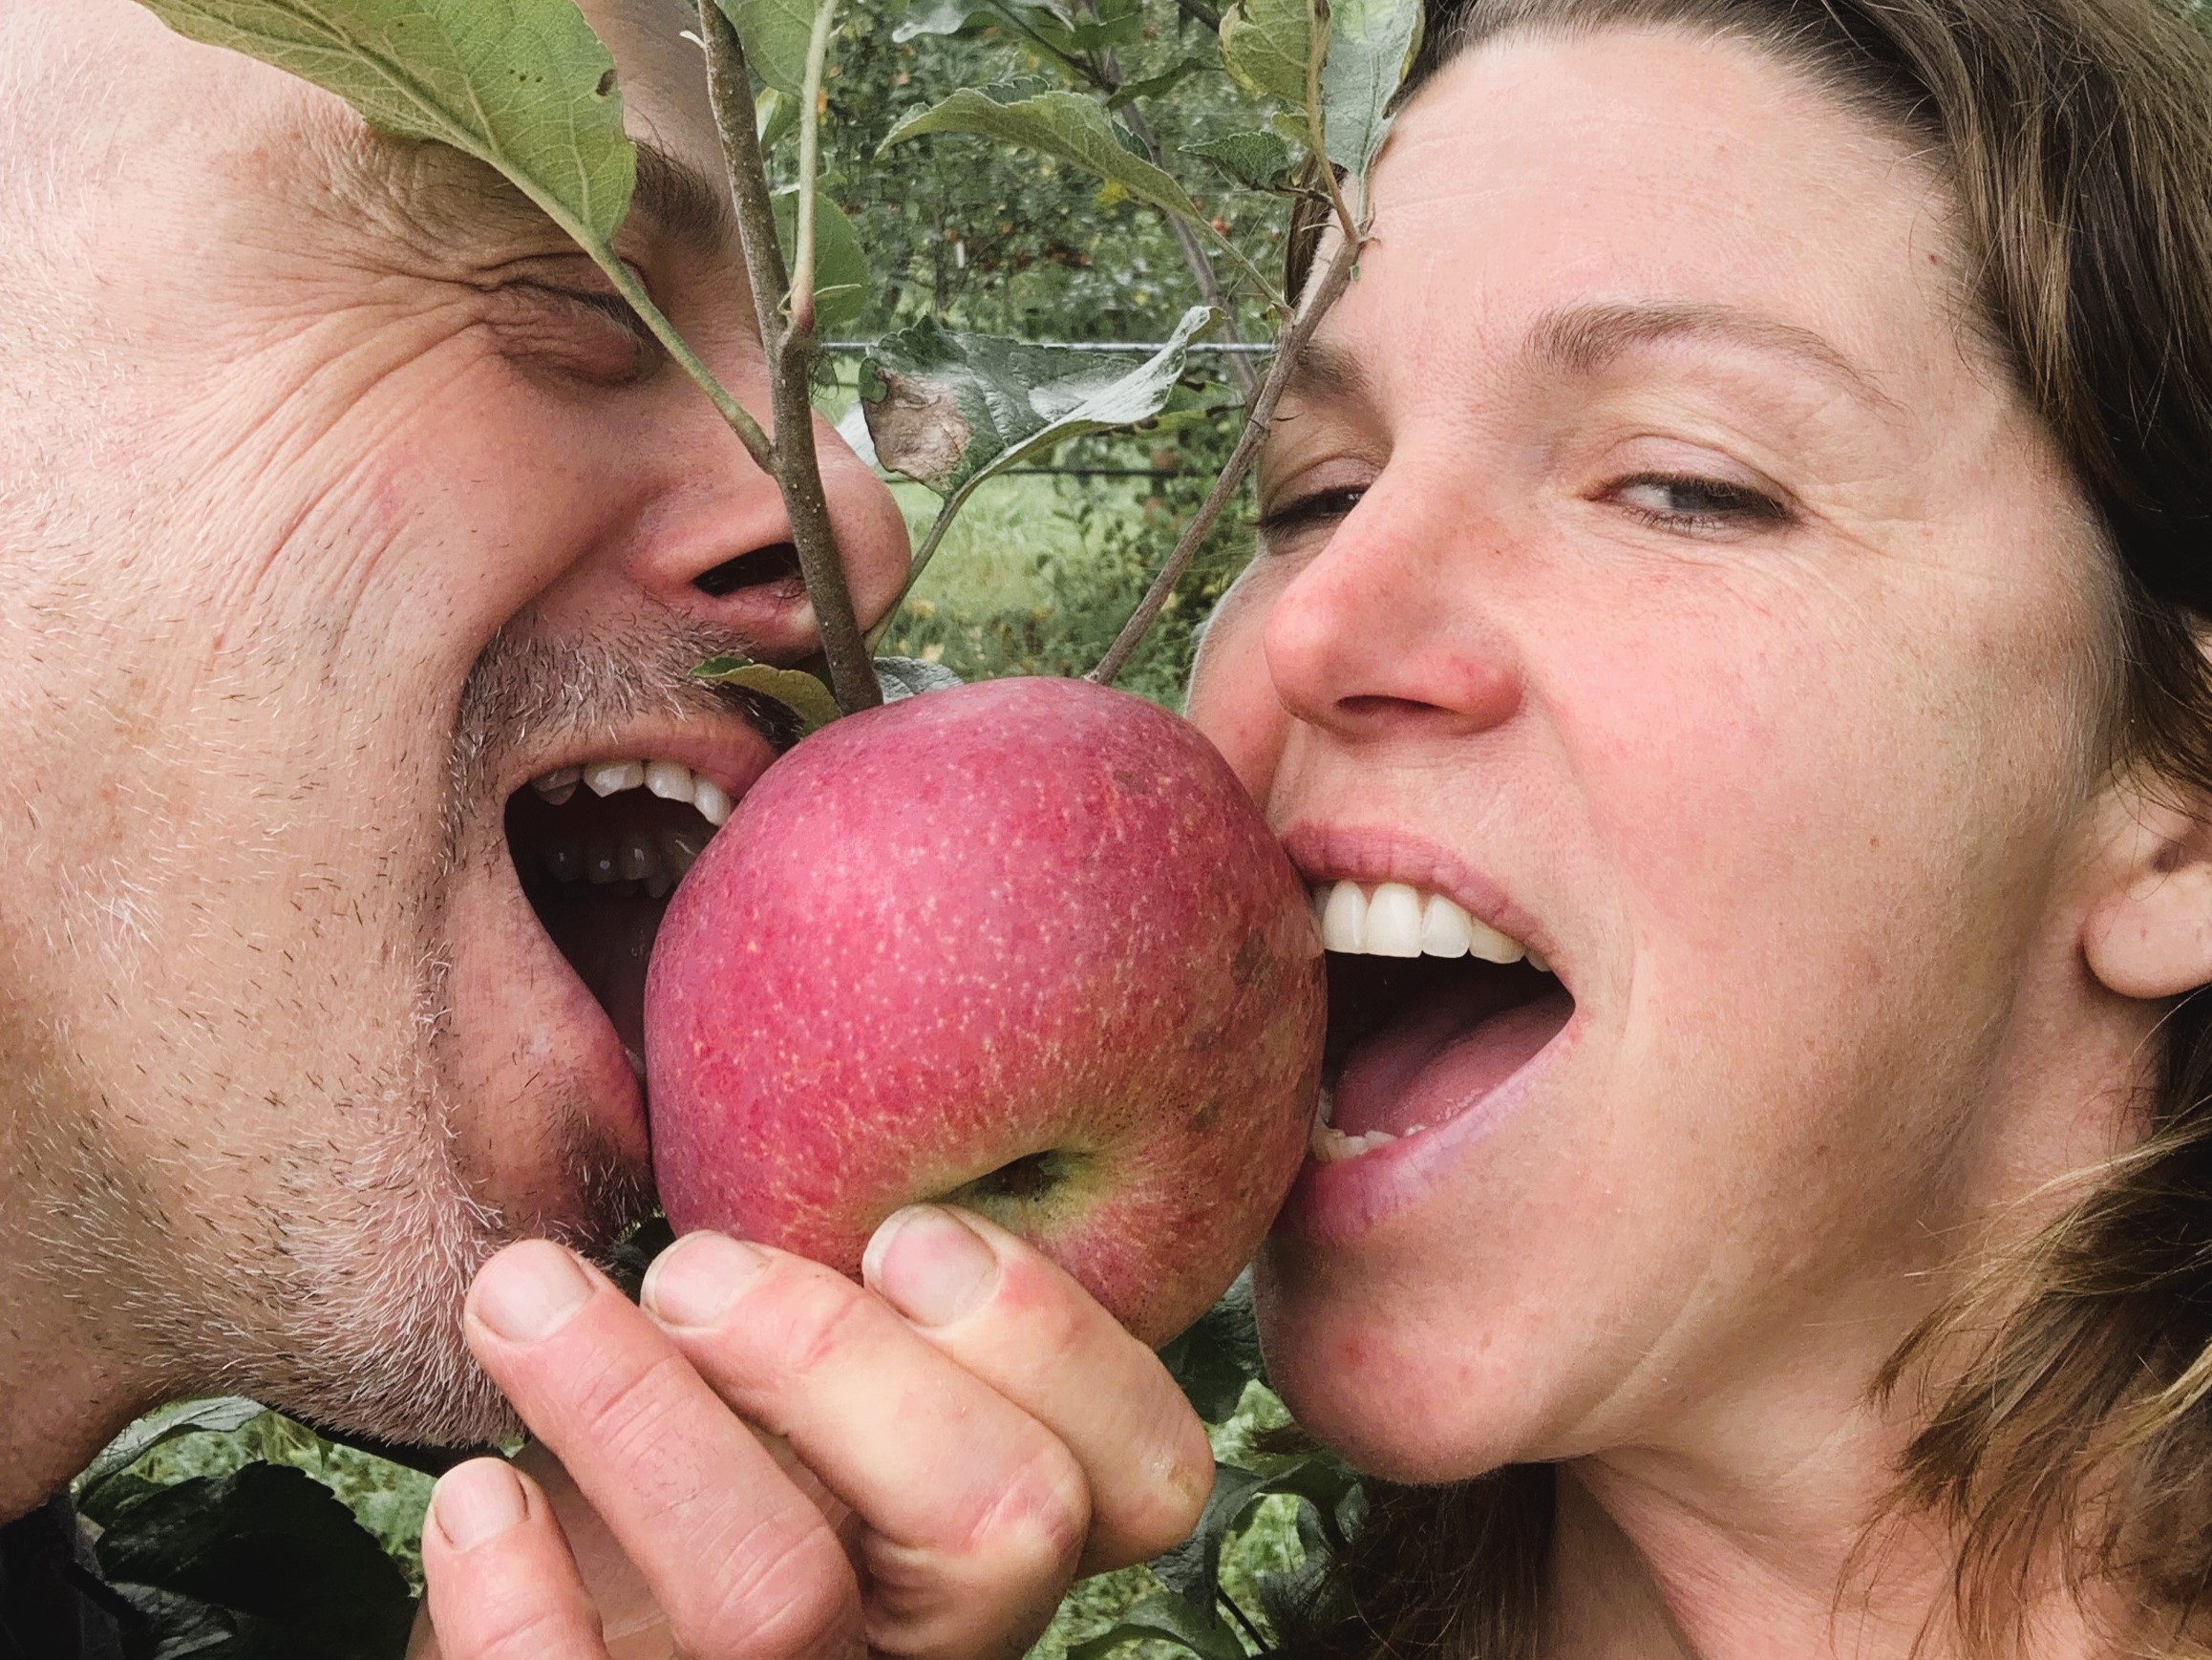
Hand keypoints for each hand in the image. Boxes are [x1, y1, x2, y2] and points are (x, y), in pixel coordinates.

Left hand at [412, 1207, 1214, 1659]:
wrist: (558, 1625)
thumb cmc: (696, 1462)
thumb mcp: (810, 1375)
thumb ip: (878, 1285)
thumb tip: (880, 1084)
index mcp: (996, 1534)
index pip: (1142, 1476)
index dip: (1053, 1344)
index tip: (901, 1229)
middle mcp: (931, 1639)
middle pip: (999, 1521)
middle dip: (842, 1355)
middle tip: (689, 1264)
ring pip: (780, 1595)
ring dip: (639, 1413)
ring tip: (525, 1297)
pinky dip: (521, 1591)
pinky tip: (480, 1494)